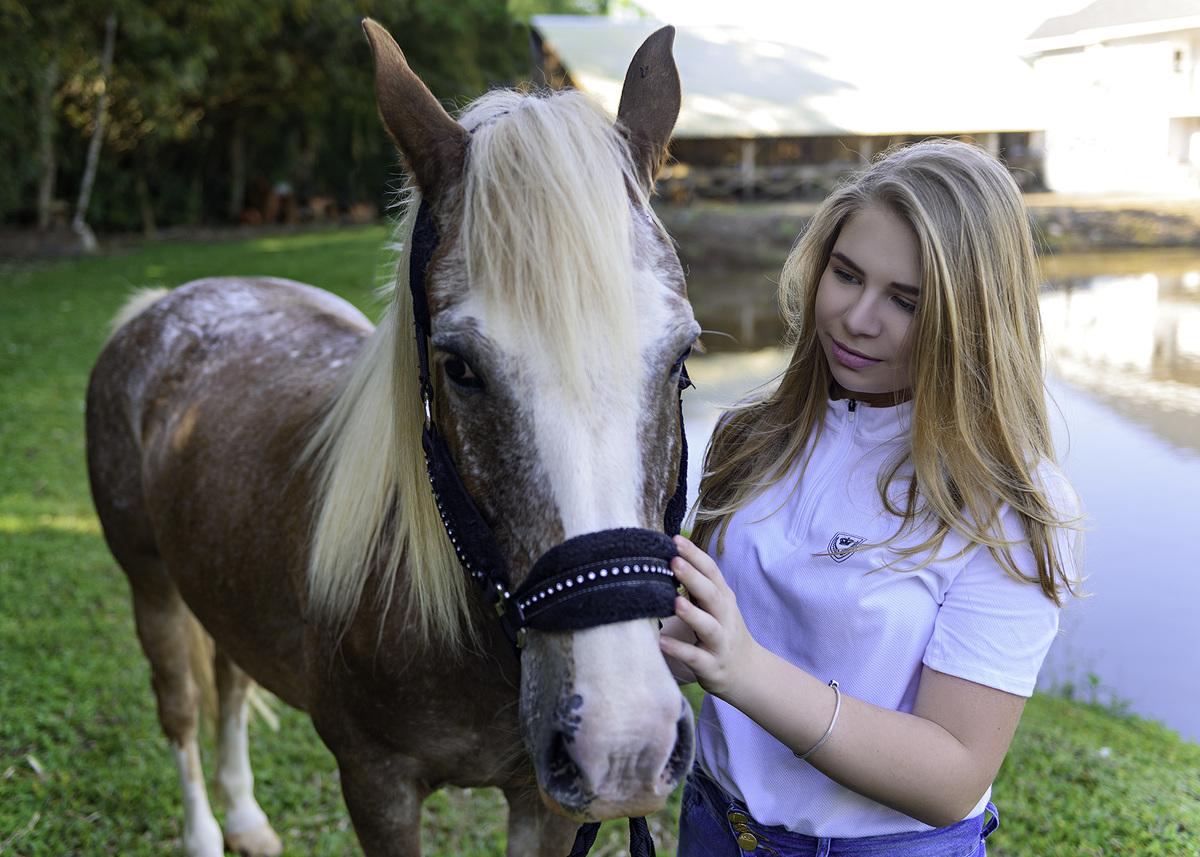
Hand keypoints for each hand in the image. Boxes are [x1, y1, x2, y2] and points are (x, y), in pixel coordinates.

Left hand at [658, 535, 761, 701]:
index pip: (712, 572)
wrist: (747, 673)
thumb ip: (699, 586)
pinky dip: (678, 649)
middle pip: (711, 595)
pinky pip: (695, 657)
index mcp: (724, 599)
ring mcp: (720, 643)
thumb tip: (671, 558)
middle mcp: (725, 618)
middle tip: (674, 561)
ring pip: (708, 626)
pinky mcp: (711, 666)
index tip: (676, 540)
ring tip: (673, 601)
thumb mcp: (718, 607)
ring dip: (692, 614)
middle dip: (693, 577)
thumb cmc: (724, 632)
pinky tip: (661, 642)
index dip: (695, 555)